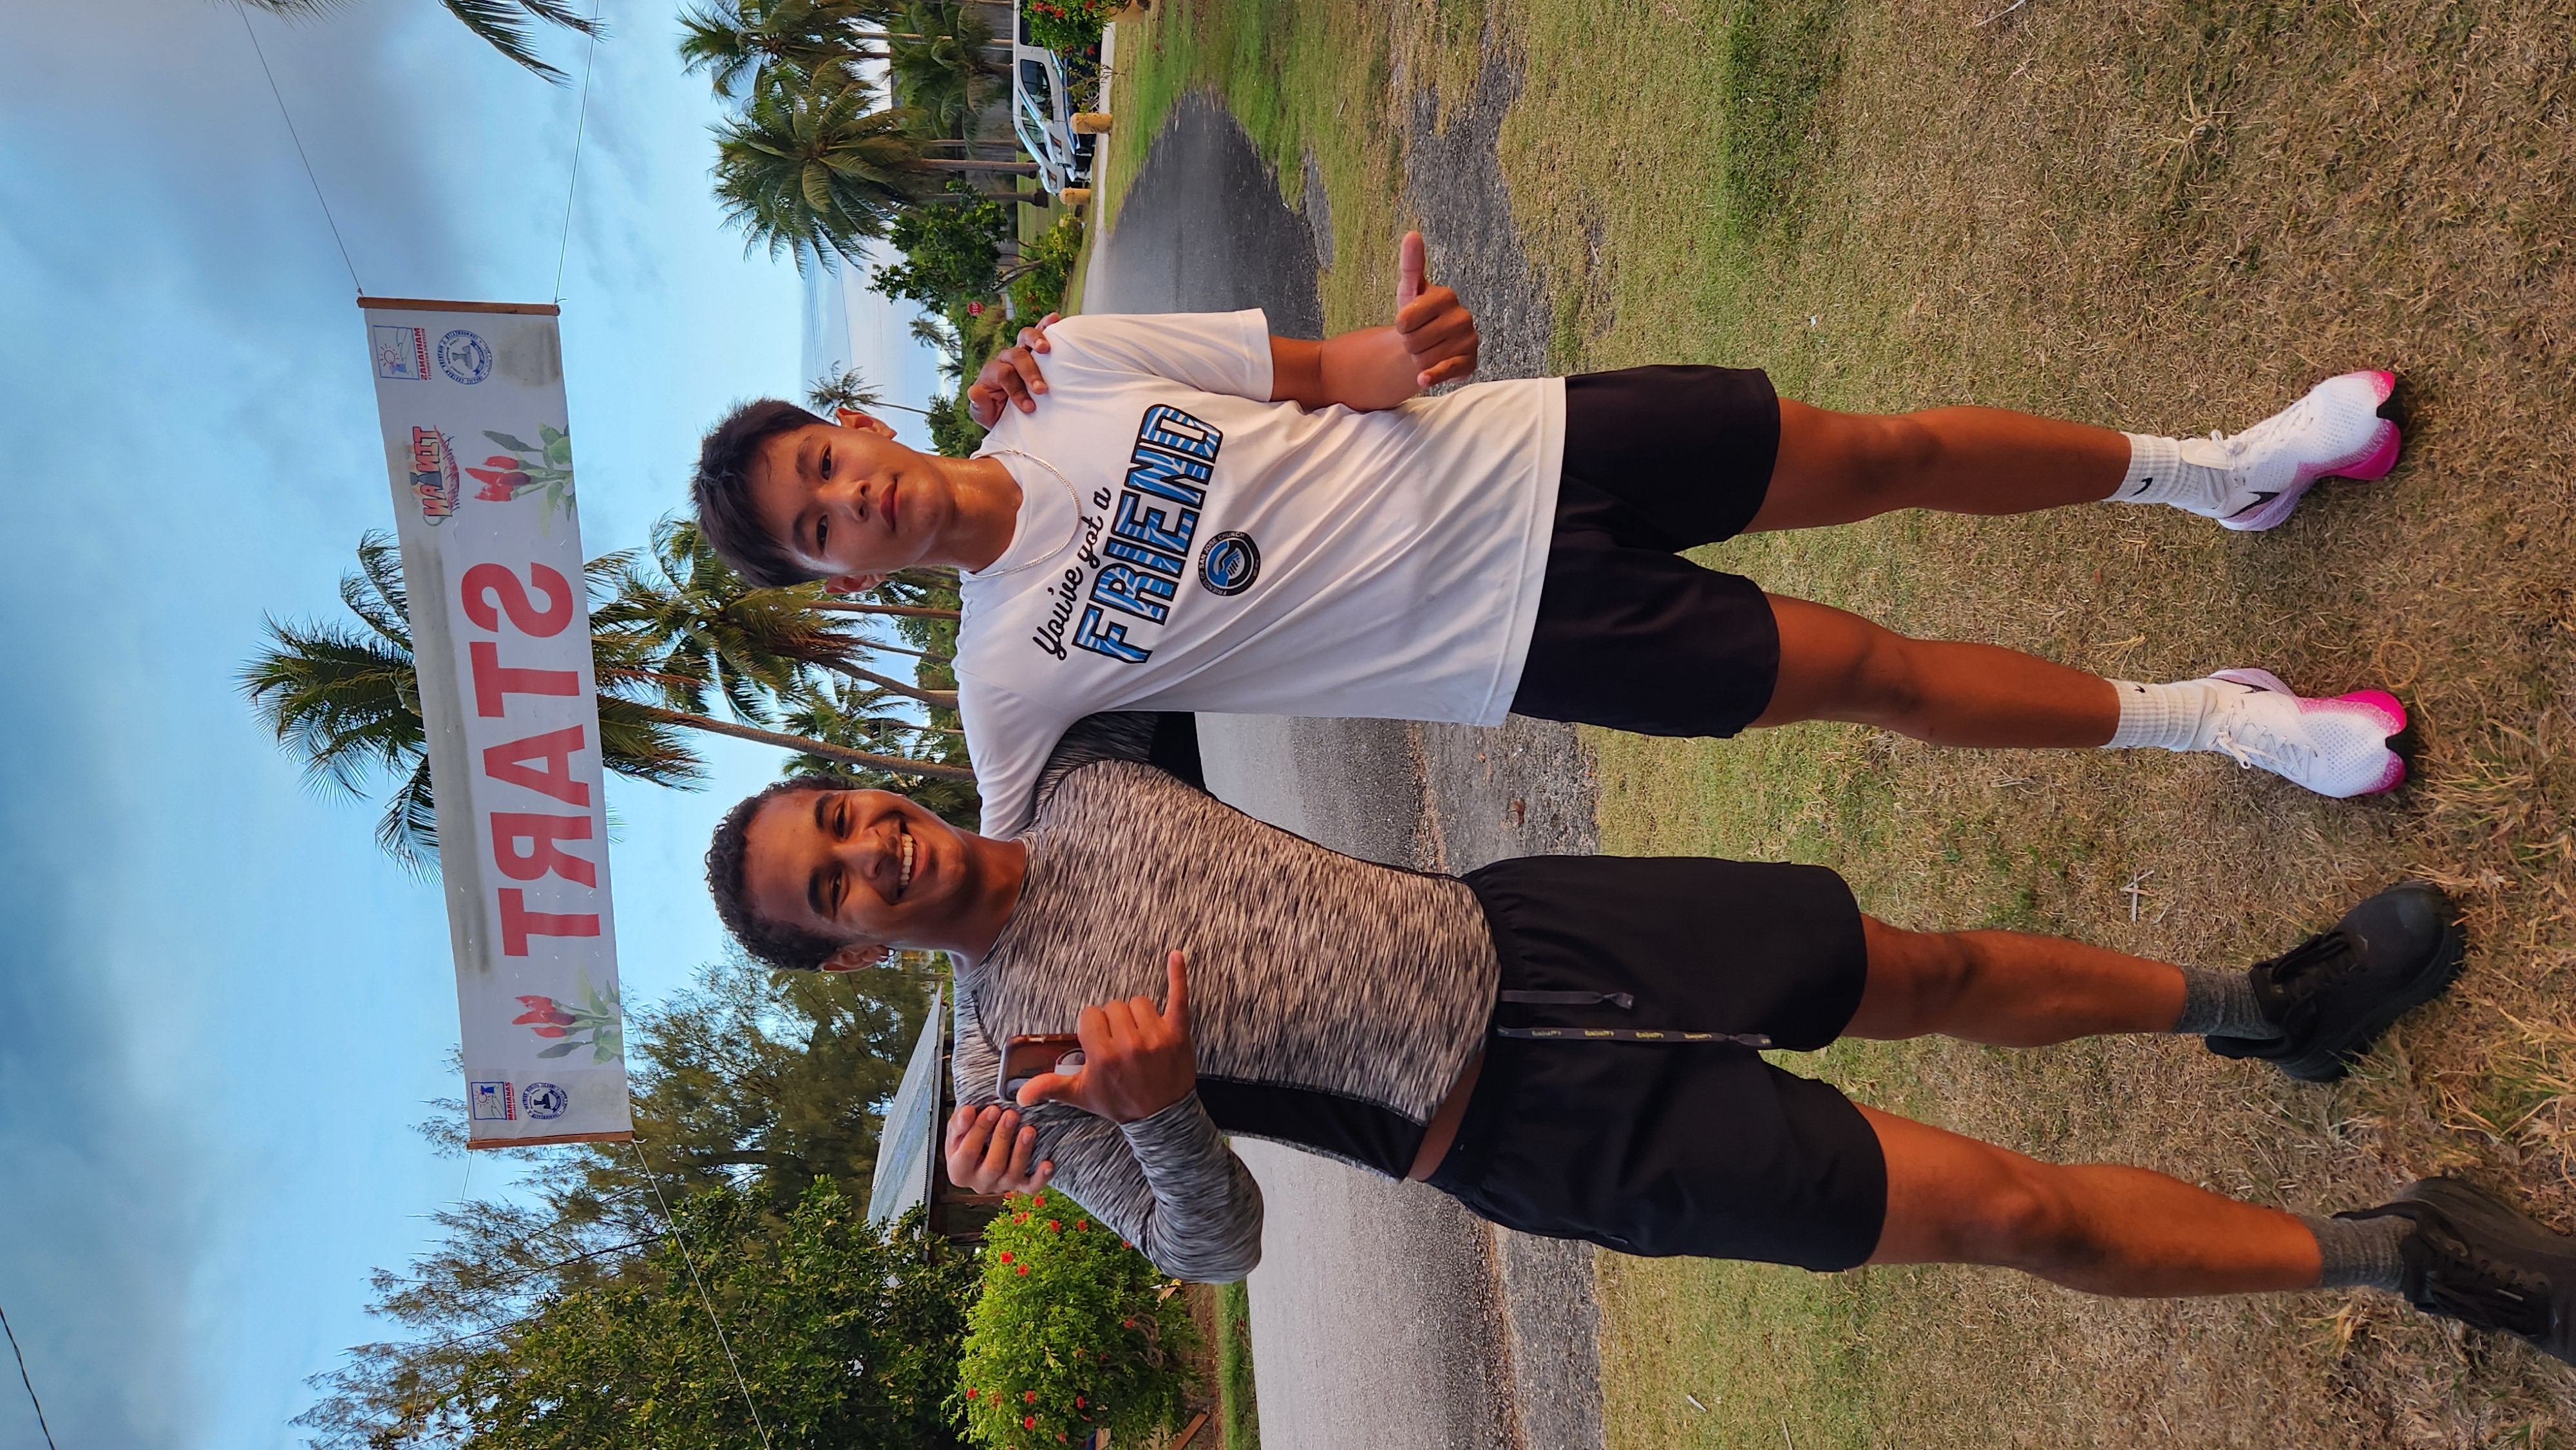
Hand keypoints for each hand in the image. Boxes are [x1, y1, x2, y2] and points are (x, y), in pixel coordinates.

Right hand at [946, 1102, 1053, 1194]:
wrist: (983, 1146)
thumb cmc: (968, 1136)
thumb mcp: (957, 1129)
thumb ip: (960, 1122)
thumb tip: (967, 1111)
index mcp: (959, 1171)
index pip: (967, 1153)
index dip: (979, 1130)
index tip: (992, 1109)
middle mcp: (980, 1183)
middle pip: (993, 1166)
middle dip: (1003, 1138)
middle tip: (1012, 1115)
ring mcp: (1001, 1185)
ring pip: (1013, 1175)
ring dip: (1022, 1152)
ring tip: (1029, 1129)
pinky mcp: (1019, 1185)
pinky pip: (1031, 1187)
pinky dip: (1041, 1177)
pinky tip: (1048, 1164)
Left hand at [966, 312, 1061, 424]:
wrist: (1009, 414)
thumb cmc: (997, 413)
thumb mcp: (984, 414)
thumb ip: (979, 405)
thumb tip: (974, 391)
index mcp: (991, 373)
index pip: (1004, 375)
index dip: (1017, 390)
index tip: (1030, 408)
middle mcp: (1005, 359)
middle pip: (1016, 356)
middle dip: (1029, 372)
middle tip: (1041, 389)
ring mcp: (1020, 352)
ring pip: (1025, 338)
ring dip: (1036, 340)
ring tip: (1046, 348)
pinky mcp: (1033, 351)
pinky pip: (1038, 333)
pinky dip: (1045, 325)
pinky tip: (1055, 319)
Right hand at [1017, 950, 1195, 1123]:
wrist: (1160, 1117)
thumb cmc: (1119, 1102)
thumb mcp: (1081, 1095)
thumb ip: (1050, 1087)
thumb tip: (1019, 1095)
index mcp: (1103, 1055)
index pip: (1090, 1015)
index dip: (1093, 1027)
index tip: (1100, 1042)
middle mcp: (1129, 1044)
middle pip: (1114, 1007)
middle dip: (1114, 1022)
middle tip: (1121, 1044)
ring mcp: (1156, 1037)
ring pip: (1138, 1002)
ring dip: (1137, 1015)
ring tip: (1139, 1036)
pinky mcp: (1178, 1032)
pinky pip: (1178, 997)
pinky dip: (1177, 976)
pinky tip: (1175, 955)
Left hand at [1392, 232, 1476, 390]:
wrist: (1427, 344)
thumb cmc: (1417, 315)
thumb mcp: (1410, 290)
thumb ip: (1411, 264)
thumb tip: (1412, 234)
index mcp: (1446, 296)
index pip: (1406, 319)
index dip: (1400, 325)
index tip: (1405, 323)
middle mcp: (1462, 317)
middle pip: (1415, 341)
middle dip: (1408, 344)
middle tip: (1415, 339)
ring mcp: (1468, 340)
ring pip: (1425, 358)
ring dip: (1417, 359)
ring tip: (1424, 351)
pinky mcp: (1469, 362)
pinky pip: (1447, 371)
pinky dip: (1433, 376)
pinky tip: (1422, 378)